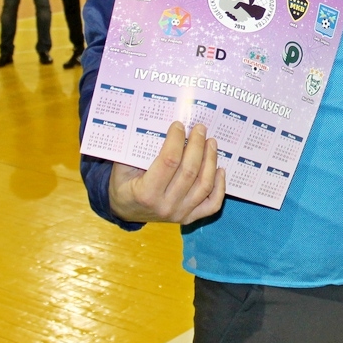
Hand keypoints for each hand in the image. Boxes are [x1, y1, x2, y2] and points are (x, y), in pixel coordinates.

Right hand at [108, 121, 225, 223]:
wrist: (125, 211)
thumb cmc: (124, 184)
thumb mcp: (122, 167)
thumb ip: (136, 150)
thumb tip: (157, 124)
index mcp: (146, 193)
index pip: (168, 162)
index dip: (176, 140)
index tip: (179, 125)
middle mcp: (165, 206)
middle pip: (189, 172)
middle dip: (197, 146)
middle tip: (200, 128)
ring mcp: (180, 213)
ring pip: (204, 185)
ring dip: (210, 160)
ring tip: (211, 142)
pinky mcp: (190, 217)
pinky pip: (212, 204)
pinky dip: (220, 186)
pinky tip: (220, 169)